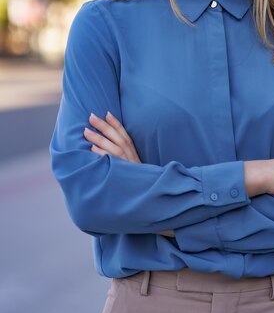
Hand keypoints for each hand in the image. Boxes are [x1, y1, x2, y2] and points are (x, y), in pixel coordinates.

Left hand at [83, 113, 173, 237]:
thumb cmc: (138, 183)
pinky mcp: (122, 175)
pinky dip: (102, 155)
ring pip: (112, 148)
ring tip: (86, 132)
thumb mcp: (134, 167)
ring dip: (99, 138)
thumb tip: (107, 149)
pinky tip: (92, 149)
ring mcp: (127, 166)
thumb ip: (125, 158)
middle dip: (104, 126)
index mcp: (134, 154)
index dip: (116, 123)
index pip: (125, 135)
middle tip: (90, 116)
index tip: (107, 112)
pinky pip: (111, 163)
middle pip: (117, 138)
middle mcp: (131, 157)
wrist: (148, 200)